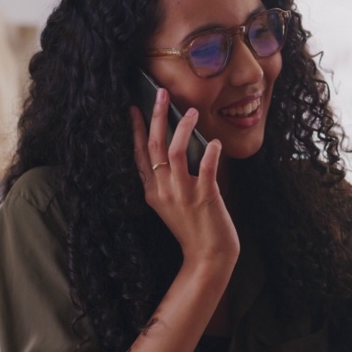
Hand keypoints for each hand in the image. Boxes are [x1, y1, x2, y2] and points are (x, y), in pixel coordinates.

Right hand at [131, 88, 238, 269]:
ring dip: (183, 127)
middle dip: (156, 116)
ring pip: (176, 152)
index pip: (140, 154)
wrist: (208, 258)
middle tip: (160, 93)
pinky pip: (206, 167)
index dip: (136, 129)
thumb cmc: (195, 229)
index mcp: (153, 191)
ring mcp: (183, 194)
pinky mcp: (204, 197)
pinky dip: (211, 152)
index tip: (135, 108)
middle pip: (154, 146)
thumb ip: (171, 180)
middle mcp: (163, 190)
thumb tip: (179, 147)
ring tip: (191, 111)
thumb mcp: (173, 204)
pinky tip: (215, 142)